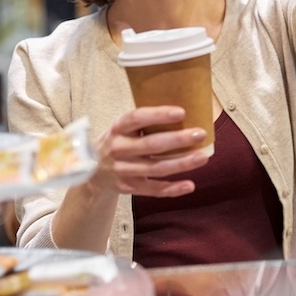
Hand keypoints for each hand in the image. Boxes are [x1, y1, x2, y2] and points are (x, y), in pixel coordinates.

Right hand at [89, 106, 209, 197]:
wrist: (92, 171)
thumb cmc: (119, 141)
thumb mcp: (124, 126)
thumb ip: (145, 120)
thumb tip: (186, 106)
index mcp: (118, 128)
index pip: (137, 118)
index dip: (159, 115)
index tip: (181, 112)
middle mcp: (118, 149)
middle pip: (151, 145)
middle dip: (178, 140)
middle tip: (200, 134)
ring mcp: (123, 170)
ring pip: (156, 168)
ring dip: (181, 163)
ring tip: (203, 157)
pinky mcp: (129, 187)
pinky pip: (153, 189)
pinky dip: (172, 189)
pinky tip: (190, 185)